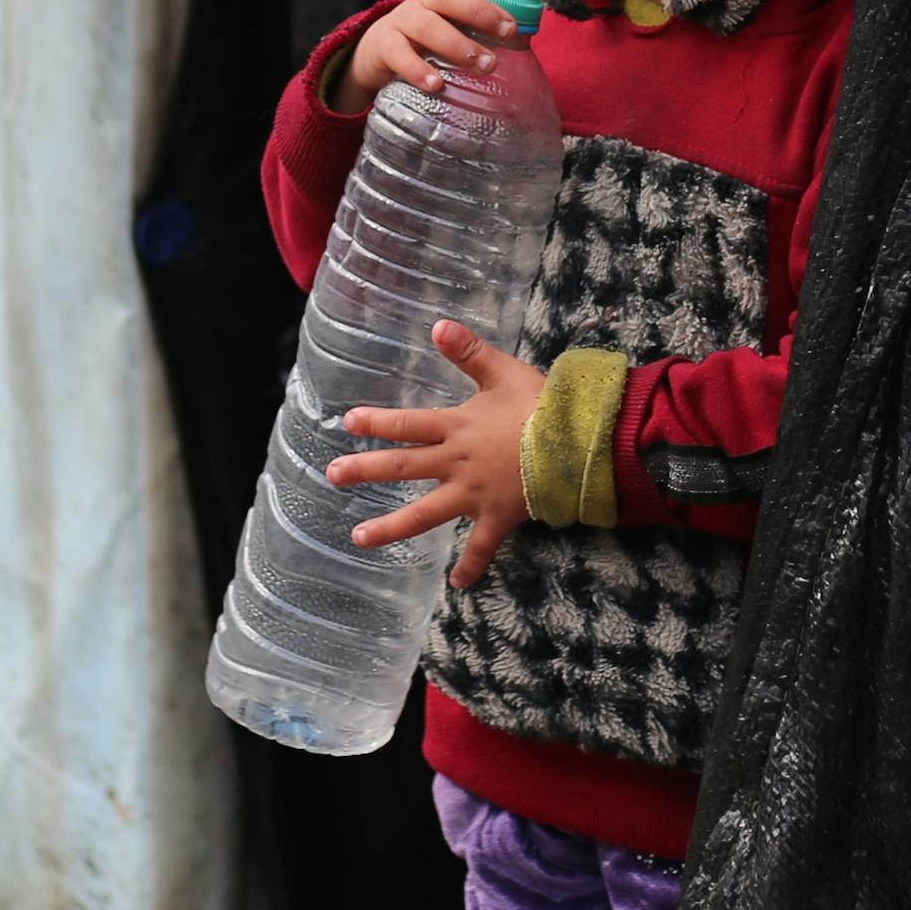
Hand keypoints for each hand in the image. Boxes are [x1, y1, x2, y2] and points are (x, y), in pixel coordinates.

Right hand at [325, 0, 540, 116]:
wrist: (379, 54)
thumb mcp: (463, 28)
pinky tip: (437, 85)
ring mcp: (405, 20)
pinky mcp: (386, 45)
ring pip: (430, 26)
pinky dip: (419, 70)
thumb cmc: (434, 41)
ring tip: (485, 66)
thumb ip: (492, 31)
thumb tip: (527, 36)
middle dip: (484, 12)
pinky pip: (401, 55)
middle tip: (510, 32)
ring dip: (460, 46)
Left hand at [327, 321, 544, 587]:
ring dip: (390, 527)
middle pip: (403, 467)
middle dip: (365, 470)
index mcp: (457, 427)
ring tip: (358, 537)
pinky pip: (482, 547)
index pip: (408, 424)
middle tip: (332, 476)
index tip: (347, 423)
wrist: (578, 442)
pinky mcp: (498, 517)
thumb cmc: (543, 406)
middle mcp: (457, 462)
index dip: (377, 422)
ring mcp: (475, 494)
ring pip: (425, 514)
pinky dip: (470, 566)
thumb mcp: (503, 372)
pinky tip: (457, 584)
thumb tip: (436, 325)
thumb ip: (469, 352)